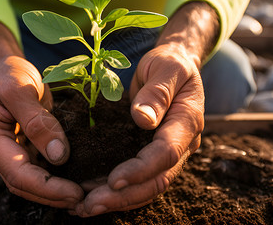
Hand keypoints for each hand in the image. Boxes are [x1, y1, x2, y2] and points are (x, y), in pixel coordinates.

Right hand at [0, 56, 83, 208]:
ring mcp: (10, 150)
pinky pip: (39, 168)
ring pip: (31, 181)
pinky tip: (77, 178)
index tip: (75, 192)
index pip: (17, 173)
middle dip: (53, 196)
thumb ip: (36, 120)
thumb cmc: (9, 73)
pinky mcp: (24, 148)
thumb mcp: (19, 88)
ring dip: (56, 192)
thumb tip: (58, 155)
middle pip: (23, 184)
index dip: (47, 187)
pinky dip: (57, 177)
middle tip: (85, 201)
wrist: (7, 68)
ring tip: (85, 195)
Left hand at [74, 44, 204, 216]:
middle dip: (125, 196)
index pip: (166, 153)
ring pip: (148, 186)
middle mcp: (182, 143)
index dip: (141, 169)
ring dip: (119, 200)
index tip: (113, 180)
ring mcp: (169, 152)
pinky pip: (139, 178)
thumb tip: (142, 120)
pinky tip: (93, 195)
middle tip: (91, 205)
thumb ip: (157, 92)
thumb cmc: (170, 63)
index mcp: (187, 122)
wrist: (174, 65)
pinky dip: (118, 190)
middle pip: (157, 179)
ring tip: (85, 208)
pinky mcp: (153, 153)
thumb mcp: (166, 67)